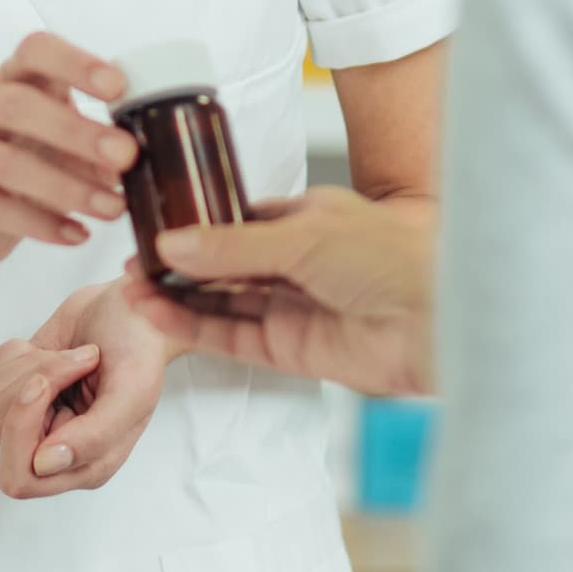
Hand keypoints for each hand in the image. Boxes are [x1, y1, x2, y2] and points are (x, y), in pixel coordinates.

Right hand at [0, 33, 136, 273]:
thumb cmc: (28, 162)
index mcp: (14, 79)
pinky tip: (77, 234)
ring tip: (113, 208)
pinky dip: (42, 224)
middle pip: (16, 104)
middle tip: (126, 156)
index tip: (118, 87)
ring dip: (67, 187)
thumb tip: (152, 154)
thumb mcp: (65, 142)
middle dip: (76, 131)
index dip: (75, 63)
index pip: (35, 51)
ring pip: (5, 163)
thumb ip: (102, 141)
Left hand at [0, 278, 169, 499]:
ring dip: (26, 365)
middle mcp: (49, 450)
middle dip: (23, 388)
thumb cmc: (138, 351)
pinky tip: (46, 350)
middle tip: (58, 361)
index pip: (21, 478)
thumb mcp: (132, 393)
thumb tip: (43, 466)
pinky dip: (12, 354)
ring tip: (66, 354)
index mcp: (84, 466)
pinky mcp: (8, 392)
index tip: (44, 383)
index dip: (23, 429)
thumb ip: (95, 437)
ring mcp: (26, 421)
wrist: (129, 310)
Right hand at [119, 192, 437, 397]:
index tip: (152, 227)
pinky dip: (194, 328)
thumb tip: (174, 242)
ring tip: (131, 290)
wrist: (441, 320)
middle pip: (224, 265)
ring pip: (222, 303)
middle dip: (178, 265)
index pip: (238, 222)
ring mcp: (294, 308)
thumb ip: (234, 243)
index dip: (196, 227)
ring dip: (177, 298)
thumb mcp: (305, 235)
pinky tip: (159, 314)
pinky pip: (233, 337)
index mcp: (309, 220)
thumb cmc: (394, 259)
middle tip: (131, 263)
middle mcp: (299, 264)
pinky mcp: (292, 351)